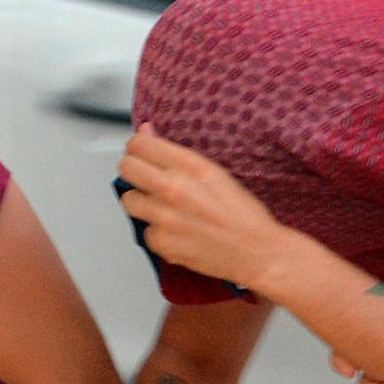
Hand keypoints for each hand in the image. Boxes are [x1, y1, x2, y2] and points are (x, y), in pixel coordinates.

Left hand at [117, 124, 293, 289]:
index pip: (139, 144)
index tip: (144, 154)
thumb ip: (175, 154)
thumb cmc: (243, 214)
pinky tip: (176, 230)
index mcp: (190, 166)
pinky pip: (144, 230)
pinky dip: (156, 231)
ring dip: (141, 201)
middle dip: (134, 170)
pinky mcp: (162, 244)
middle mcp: (174, 189)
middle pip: (126, 168)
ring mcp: (165, 218)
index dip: (139, 148)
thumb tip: (147, 132)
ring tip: (162, 206)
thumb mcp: (214, 172)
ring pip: (128, 199)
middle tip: (146, 177)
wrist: (257, 251)